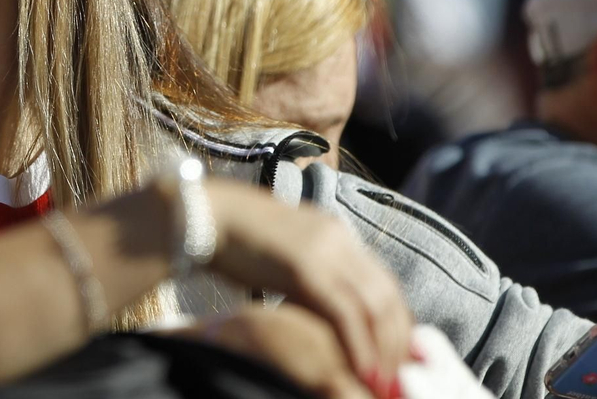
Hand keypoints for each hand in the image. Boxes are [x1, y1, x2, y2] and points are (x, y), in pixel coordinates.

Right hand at [204, 181, 412, 398]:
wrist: (199, 215)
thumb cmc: (232, 242)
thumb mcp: (283, 259)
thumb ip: (309, 280)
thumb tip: (324, 317)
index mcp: (335, 234)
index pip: (383, 283)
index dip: (396, 323)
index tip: (395, 357)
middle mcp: (339, 238)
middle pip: (388, 295)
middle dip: (398, 341)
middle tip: (398, 376)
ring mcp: (325, 250)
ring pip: (375, 306)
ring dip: (385, 350)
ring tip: (382, 382)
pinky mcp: (305, 267)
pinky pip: (346, 314)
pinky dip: (360, 346)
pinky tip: (363, 370)